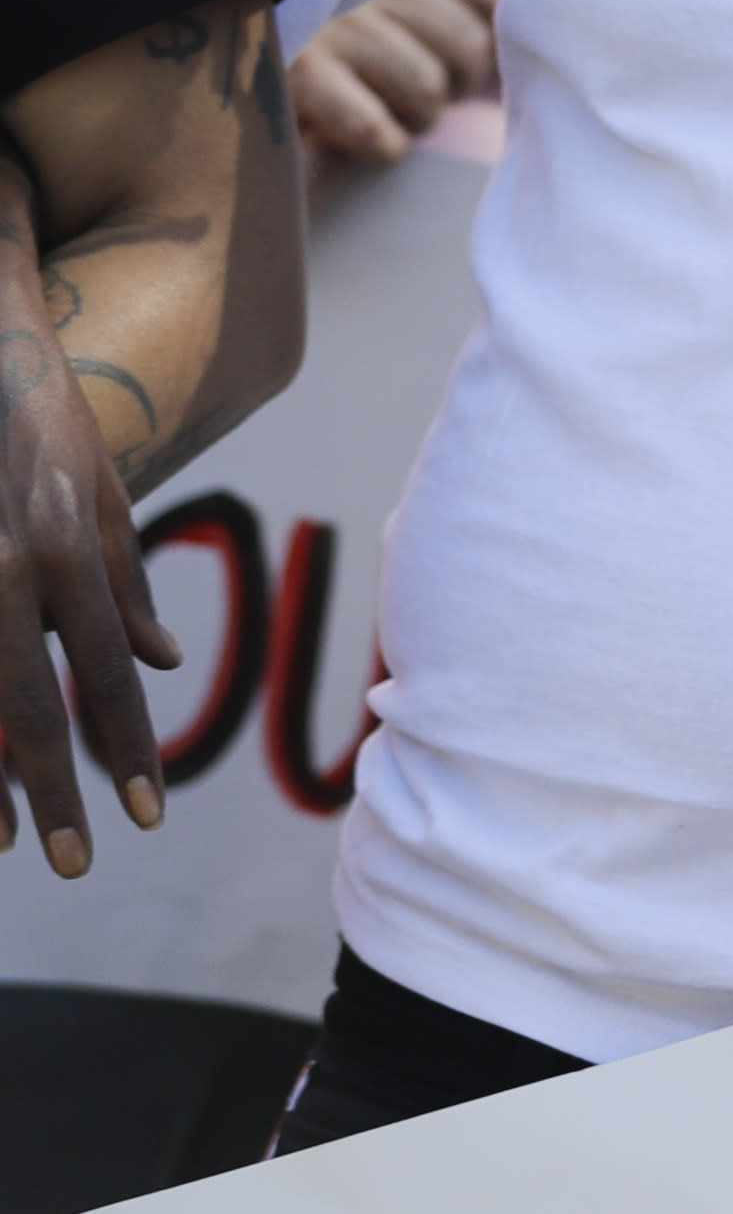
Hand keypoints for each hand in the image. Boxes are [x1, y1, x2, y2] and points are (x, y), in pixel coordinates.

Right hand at [0, 266, 177, 878]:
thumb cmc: (39, 424)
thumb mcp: (97, 492)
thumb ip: (124, 581)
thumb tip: (161, 663)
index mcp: (64, 549)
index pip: (108, 671)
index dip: (128, 746)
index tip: (148, 814)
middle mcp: (6, 565)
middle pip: (32, 700)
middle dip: (56, 788)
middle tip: (80, 863)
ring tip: (4, 845)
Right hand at [290, 0, 504, 163]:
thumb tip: (495, 30)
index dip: (489, 30)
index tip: (462, 45)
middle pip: (470, 50)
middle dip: (452, 81)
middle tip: (417, 83)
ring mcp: (341, 21)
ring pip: (428, 93)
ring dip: (415, 115)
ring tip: (385, 105)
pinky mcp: (299, 72)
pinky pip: (376, 131)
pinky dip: (378, 143)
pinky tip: (357, 131)